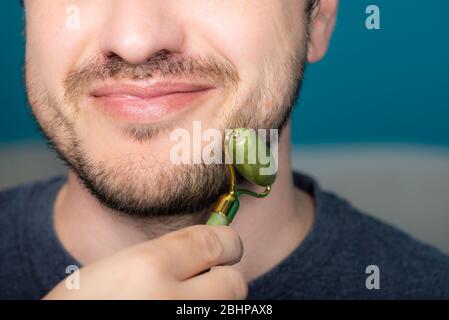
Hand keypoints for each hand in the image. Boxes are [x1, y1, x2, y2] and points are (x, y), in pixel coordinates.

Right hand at [44, 225, 246, 299]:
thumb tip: (208, 249)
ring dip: (215, 301)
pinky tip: (177, 312)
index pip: (217, 242)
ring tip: (186, 300)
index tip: (225, 244)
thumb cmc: (81, 304)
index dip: (227, 241)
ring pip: (227, 308)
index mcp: (149, 266)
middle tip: (208, 277)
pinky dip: (202, 315)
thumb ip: (165, 255)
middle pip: (234, 282)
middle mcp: (172, 300)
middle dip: (225, 276)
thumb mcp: (117, 267)